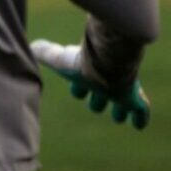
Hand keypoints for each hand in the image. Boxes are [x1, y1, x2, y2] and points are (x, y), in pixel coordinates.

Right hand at [30, 39, 150, 129]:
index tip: (77, 92)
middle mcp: (102, 82)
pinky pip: (139, 111)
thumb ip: (44, 52)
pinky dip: (139, 118)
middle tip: (96, 106)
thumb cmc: (80, 61)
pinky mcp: (132, 97)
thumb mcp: (57, 59)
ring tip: (119, 118)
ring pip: (119, 102)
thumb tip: (31, 45)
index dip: (78, 89)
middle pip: (100, 93)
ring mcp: (118, 90)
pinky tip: (139, 125)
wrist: (107, 62)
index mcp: (85, 75)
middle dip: (98, 100)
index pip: (81, 84)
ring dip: (119, 111)